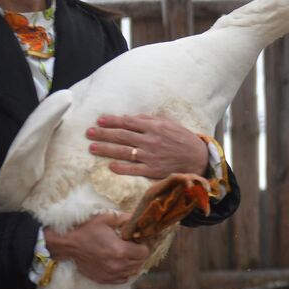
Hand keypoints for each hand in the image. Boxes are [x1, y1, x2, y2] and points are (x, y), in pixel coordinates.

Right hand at [44, 210, 150, 284]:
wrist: (68, 245)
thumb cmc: (86, 230)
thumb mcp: (107, 218)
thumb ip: (125, 218)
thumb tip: (138, 218)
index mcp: (121, 250)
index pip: (144, 252)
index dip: (143, 245)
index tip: (136, 241)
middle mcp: (118, 265)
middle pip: (140, 263)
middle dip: (139, 254)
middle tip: (132, 246)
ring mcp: (110, 274)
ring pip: (133, 272)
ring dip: (132, 263)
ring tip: (125, 254)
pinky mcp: (104, 279)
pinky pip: (122, 279)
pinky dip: (124, 272)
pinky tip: (118, 263)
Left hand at [88, 114, 208, 179]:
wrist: (199, 159)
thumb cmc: (183, 139)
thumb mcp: (170, 124)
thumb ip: (150, 120)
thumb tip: (131, 117)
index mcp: (155, 127)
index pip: (128, 122)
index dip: (113, 121)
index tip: (100, 120)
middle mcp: (151, 140)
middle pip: (122, 136)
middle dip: (104, 134)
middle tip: (89, 132)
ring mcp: (151, 156)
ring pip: (124, 152)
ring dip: (107, 149)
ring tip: (92, 147)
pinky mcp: (153, 170)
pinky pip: (134, 169)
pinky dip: (121, 167)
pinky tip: (110, 165)